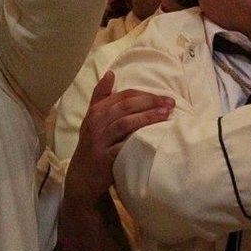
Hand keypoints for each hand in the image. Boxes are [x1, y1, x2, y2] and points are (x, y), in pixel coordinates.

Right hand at [66, 71, 173, 201]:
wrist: (80, 177)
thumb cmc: (92, 144)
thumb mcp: (92, 119)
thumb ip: (100, 96)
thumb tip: (110, 73)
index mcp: (96, 111)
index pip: (123, 96)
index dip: (145, 94)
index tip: (164, 95)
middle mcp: (96, 123)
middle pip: (125, 107)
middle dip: (150, 103)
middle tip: (170, 103)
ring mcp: (99, 141)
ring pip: (125, 123)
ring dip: (147, 117)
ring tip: (166, 115)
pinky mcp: (104, 159)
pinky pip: (122, 147)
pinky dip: (137, 141)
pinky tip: (152, 137)